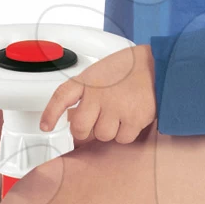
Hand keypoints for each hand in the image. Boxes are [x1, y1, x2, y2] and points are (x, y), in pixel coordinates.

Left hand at [39, 42, 156, 144]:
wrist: (158, 65)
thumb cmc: (130, 69)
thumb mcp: (101, 73)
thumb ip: (86, 93)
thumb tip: (75, 117)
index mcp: (88, 80)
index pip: (61, 97)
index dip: (50, 114)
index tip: (45, 126)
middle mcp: (98, 94)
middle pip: (80, 129)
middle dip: (85, 131)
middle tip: (95, 122)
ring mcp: (116, 108)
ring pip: (102, 136)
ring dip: (109, 131)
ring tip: (119, 114)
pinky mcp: (134, 119)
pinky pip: (122, 139)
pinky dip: (126, 133)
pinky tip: (131, 118)